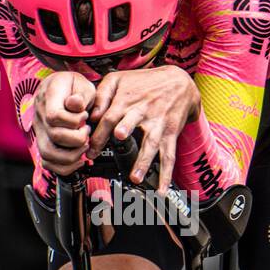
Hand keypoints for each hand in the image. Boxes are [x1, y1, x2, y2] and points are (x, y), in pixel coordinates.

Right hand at [33, 71, 96, 175]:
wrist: (58, 88)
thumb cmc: (71, 86)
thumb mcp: (81, 83)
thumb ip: (81, 94)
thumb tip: (76, 105)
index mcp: (49, 98)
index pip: (55, 116)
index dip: (74, 121)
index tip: (84, 116)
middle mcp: (41, 116)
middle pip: (54, 136)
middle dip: (77, 138)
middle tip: (87, 131)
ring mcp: (40, 131)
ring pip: (48, 154)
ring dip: (71, 155)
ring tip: (84, 145)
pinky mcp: (44, 142)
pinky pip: (47, 162)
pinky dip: (64, 166)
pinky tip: (78, 160)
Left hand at [87, 65, 200, 191]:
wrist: (179, 83)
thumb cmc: (143, 83)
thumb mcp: (118, 79)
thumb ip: (101, 94)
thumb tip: (91, 115)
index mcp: (126, 100)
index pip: (109, 117)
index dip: (99, 133)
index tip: (90, 152)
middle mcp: (142, 112)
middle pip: (131, 123)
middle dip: (124, 133)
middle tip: (118, 142)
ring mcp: (158, 124)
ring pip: (151, 143)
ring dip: (144, 161)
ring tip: (136, 178)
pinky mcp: (170, 134)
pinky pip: (169, 156)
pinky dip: (166, 174)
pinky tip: (162, 190)